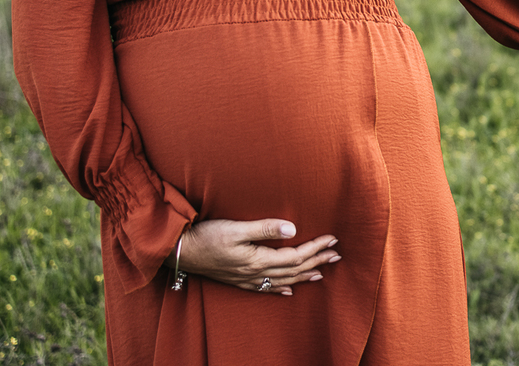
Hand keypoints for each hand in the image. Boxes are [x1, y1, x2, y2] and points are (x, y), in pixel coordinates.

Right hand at [169, 219, 339, 296]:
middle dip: (317, 261)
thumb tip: (292, 229)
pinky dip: (281, 289)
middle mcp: (256, 273)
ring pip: (283, 280)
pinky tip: (289, 291)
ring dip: (304, 275)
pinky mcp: (239, 280)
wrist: (181, 251)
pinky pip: (266, 288)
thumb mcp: (236, 228)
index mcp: (259, 259)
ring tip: (322, 272)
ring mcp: (247, 279)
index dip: (316, 247)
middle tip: (337, 255)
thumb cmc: (207, 236)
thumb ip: (264, 228)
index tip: (332, 239)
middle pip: (294, 269)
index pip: (295, 256)